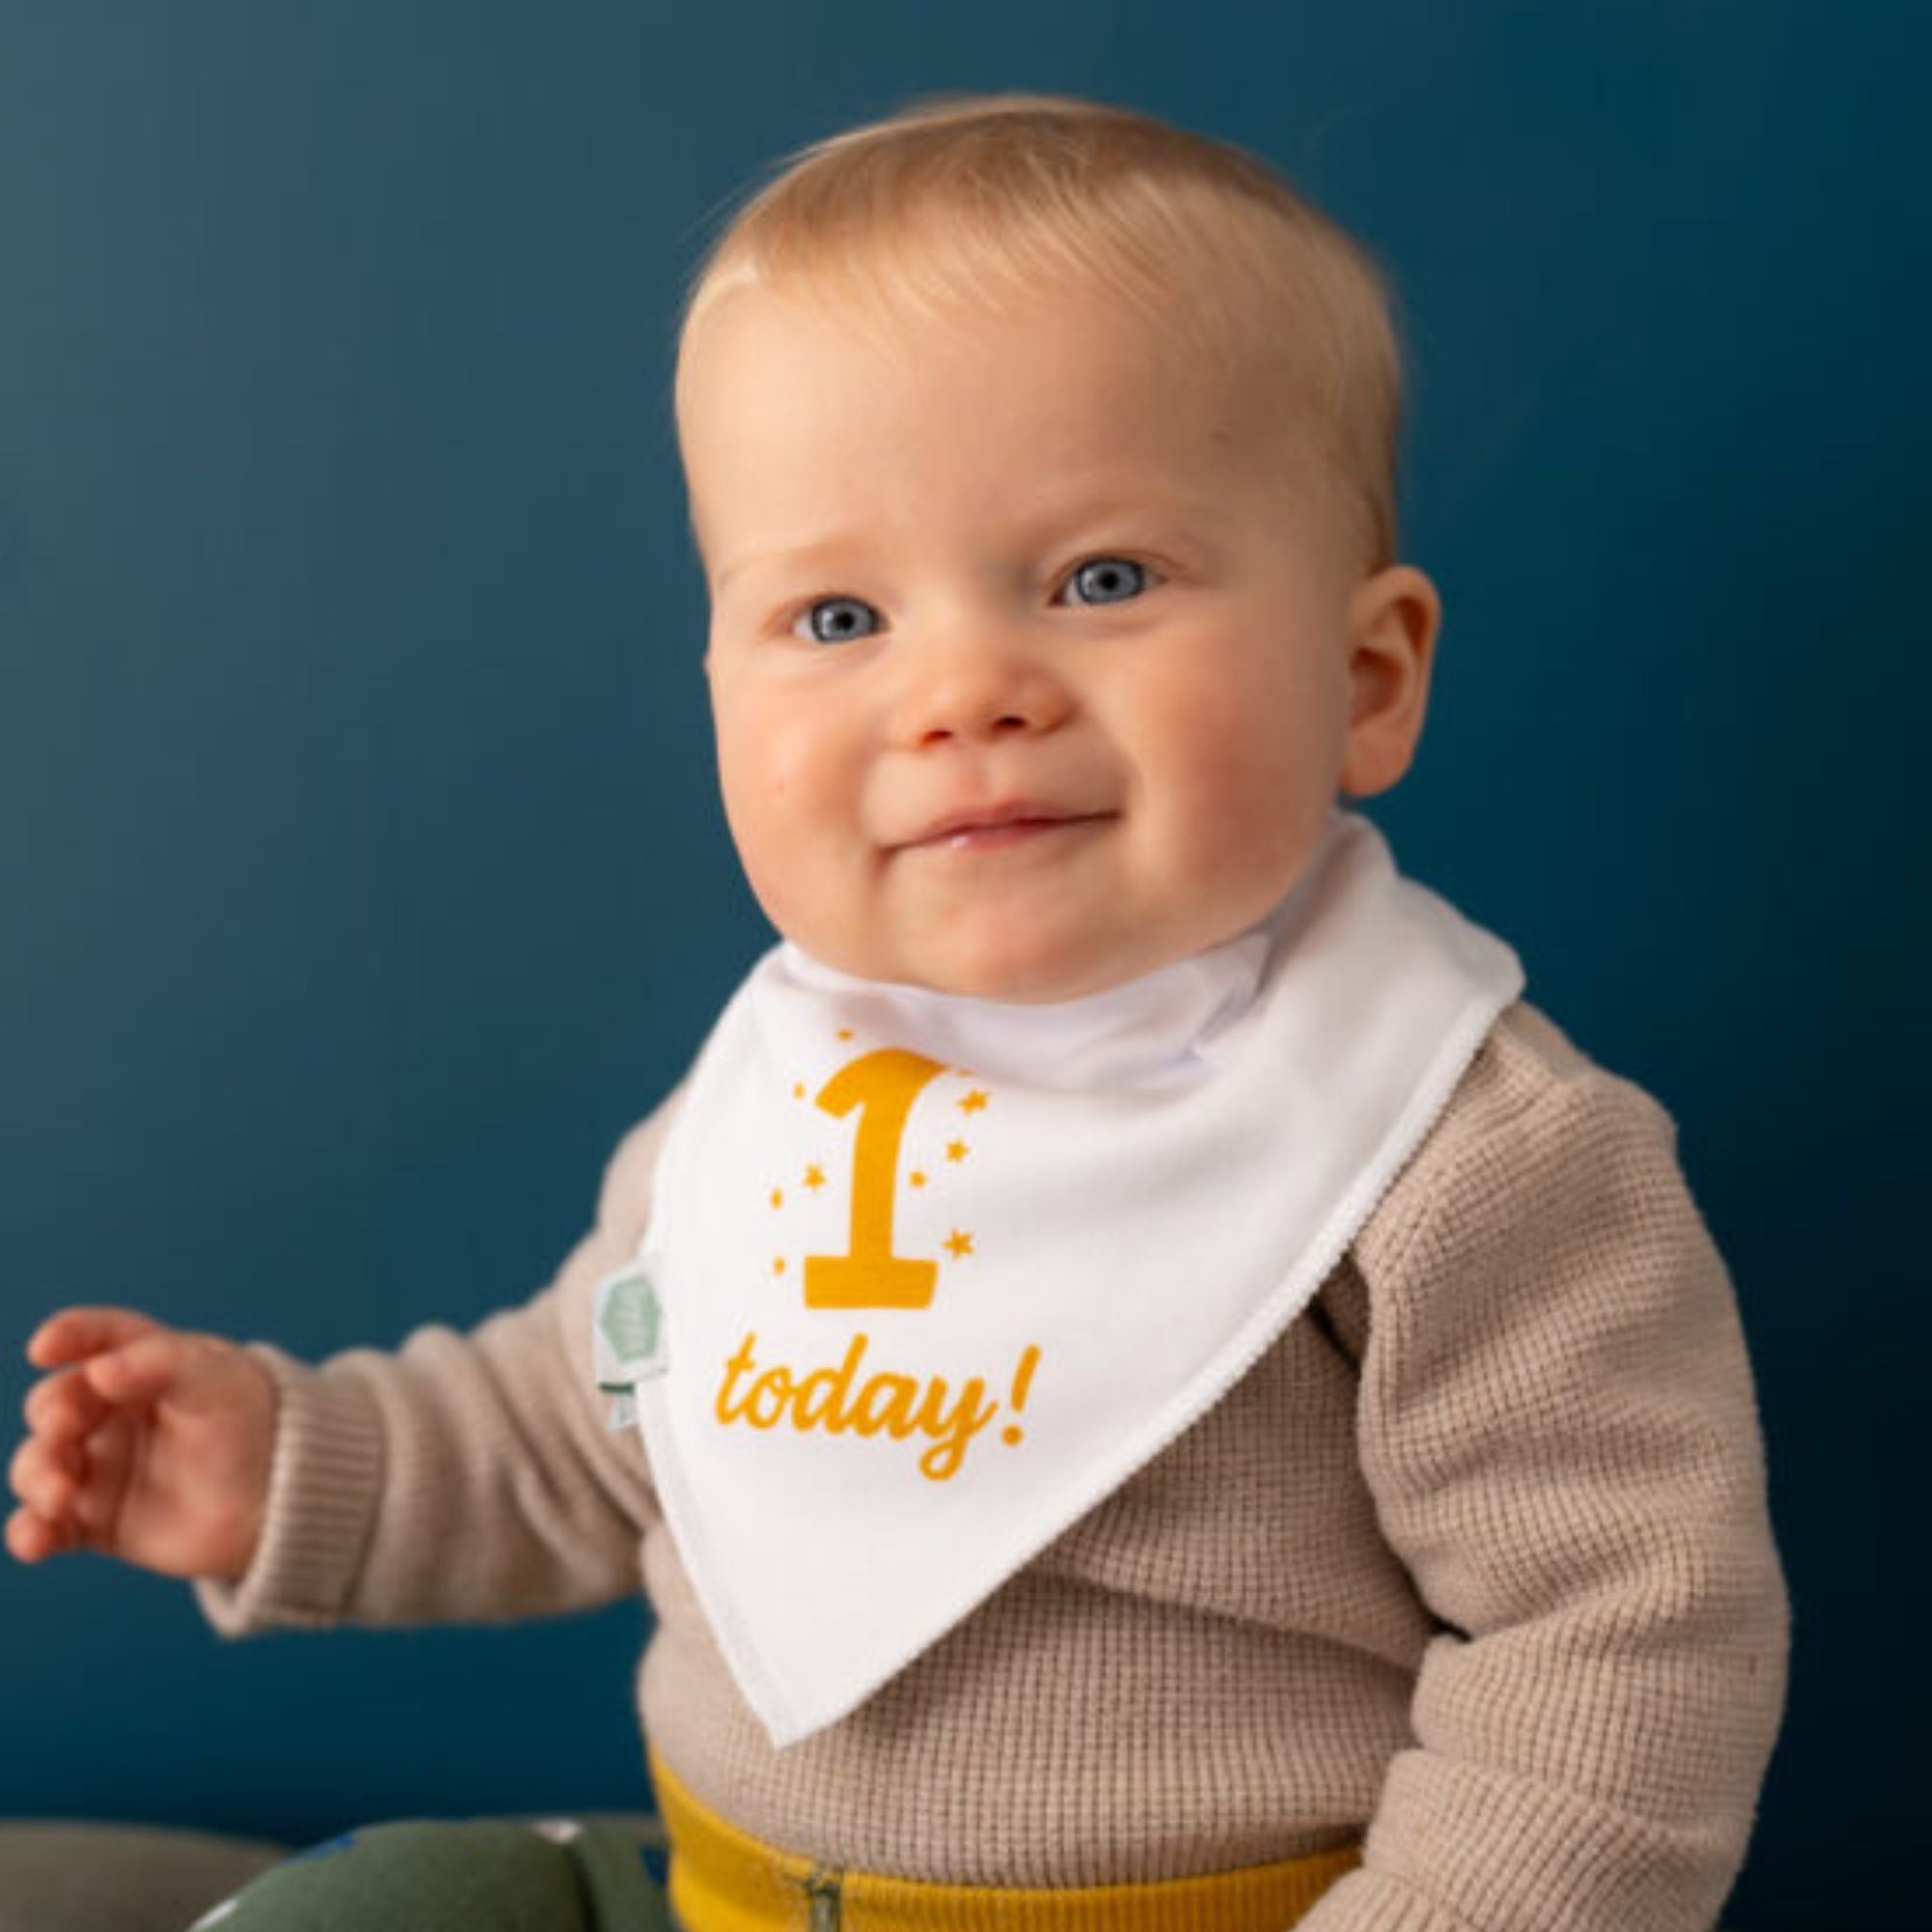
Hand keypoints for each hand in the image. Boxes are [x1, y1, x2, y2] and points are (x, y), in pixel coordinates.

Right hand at [8, 1306, 277, 1580]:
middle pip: (57, 1404)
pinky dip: (32, 1532)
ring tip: (61, 1494)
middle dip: (51, 1414)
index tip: (45, 1347)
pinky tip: (34, 1541)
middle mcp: (111, 1412)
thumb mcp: (218, 1381)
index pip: (99, 1337)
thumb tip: (99, 1371)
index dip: (69, 1336)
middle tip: (64, 1429)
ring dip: (38, 1476)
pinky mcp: (95, 1520)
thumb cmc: (252, 1425)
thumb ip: (162, 1364)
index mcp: (144, 1364)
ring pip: (41, 1466)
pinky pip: (49, 1526)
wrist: (283, 1501)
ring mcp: (100, 1466)